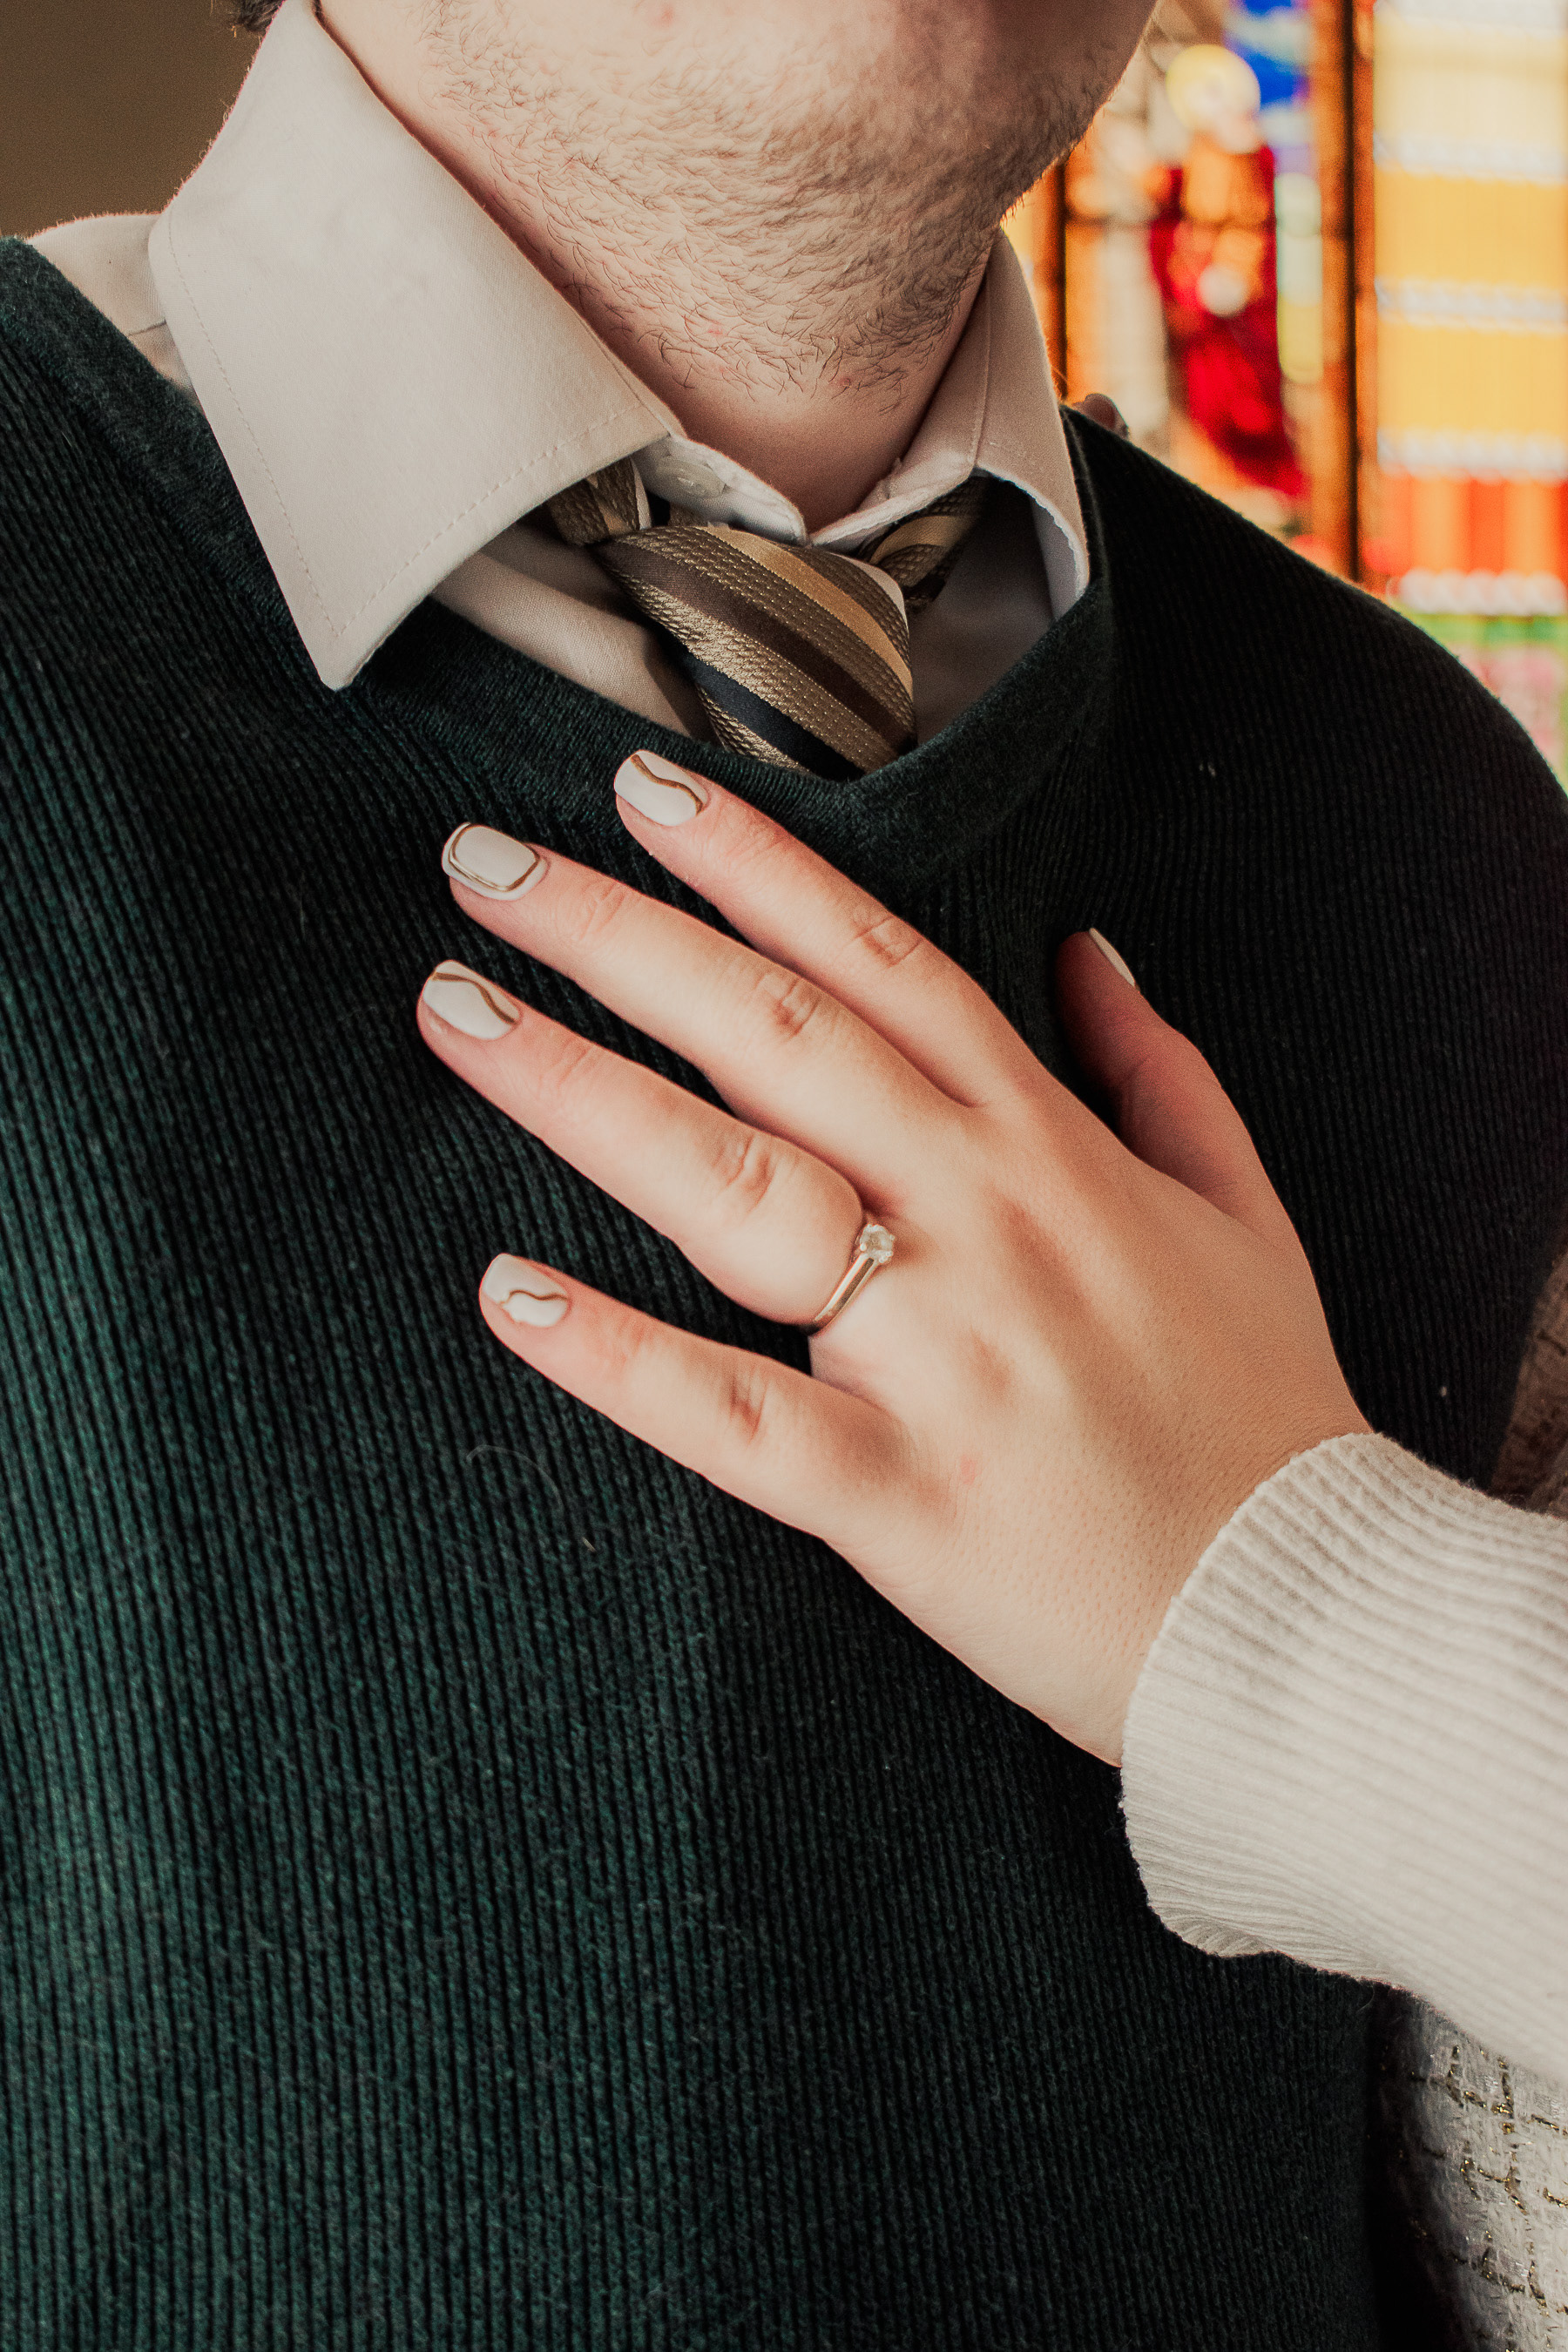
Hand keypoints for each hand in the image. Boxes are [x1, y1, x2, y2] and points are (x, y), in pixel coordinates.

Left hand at [418, 753, 1368, 1764]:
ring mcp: (936, 1354)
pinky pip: (735, 1415)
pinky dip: (617, 1358)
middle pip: (773, 1034)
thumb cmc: (1262, 1416)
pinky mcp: (897, 1494)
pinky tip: (507, 1294)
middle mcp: (981, 1220)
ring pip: (733, 1187)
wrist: (1309, 1615)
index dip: (756, 864)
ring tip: (454, 1015)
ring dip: (580, 1091)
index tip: (646, 792)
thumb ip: (1165, 1070)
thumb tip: (1094, 956)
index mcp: (1047, 1149)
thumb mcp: (1242, 1212)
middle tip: (485, 866)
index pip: (881, 962)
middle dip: (619, 935)